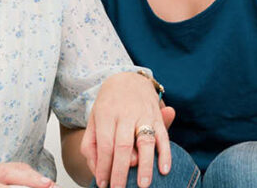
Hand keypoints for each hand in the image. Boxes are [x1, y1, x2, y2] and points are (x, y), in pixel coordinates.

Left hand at [81, 72, 170, 187]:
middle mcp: (125, 114)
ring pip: (145, 142)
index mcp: (106, 114)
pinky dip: (166, 154)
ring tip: (143, 185)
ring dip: (145, 165)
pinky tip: (164, 170)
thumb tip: (97, 170)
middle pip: (123, 146)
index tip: (103, 184)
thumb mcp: (93, 120)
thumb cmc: (108, 105)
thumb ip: (91, 145)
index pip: (105, 145)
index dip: (104, 166)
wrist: (128, 79)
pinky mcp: (157, 117)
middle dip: (121, 171)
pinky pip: (164, 136)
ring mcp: (144, 115)